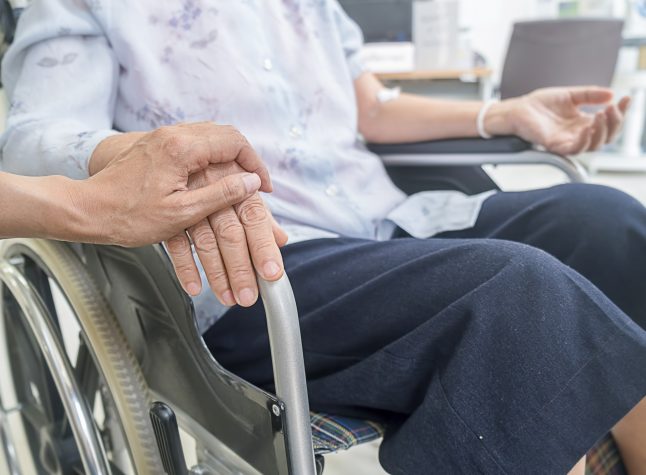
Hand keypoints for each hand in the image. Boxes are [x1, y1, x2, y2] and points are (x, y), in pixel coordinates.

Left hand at [77, 125, 265, 247]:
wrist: (88, 209)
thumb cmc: (129, 216)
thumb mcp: (182, 213)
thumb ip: (221, 194)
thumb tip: (251, 181)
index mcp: (182, 148)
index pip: (235, 142)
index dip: (255, 164)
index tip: (263, 187)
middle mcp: (173, 135)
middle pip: (225, 134)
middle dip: (246, 158)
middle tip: (256, 183)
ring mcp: (163, 137)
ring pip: (210, 136)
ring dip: (229, 157)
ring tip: (239, 182)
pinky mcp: (156, 145)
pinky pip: (194, 142)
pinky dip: (211, 156)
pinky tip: (213, 177)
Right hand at [166, 161, 287, 305]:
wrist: (165, 158)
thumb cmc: (207, 173)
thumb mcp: (238, 191)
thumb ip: (259, 215)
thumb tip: (280, 238)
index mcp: (238, 183)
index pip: (255, 218)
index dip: (264, 247)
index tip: (271, 272)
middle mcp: (215, 192)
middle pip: (230, 234)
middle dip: (241, 269)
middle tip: (248, 295)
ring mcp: (189, 203)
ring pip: (205, 242)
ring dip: (217, 274)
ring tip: (228, 297)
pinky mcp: (167, 214)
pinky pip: (175, 244)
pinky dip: (185, 268)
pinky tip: (196, 287)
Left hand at [488, 87, 630, 155]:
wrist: (518, 109)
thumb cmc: (540, 104)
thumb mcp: (570, 95)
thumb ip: (590, 95)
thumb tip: (611, 94)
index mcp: (583, 123)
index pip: (608, 123)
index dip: (620, 113)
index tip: (626, 98)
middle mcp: (577, 135)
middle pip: (606, 137)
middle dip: (614, 123)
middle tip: (612, 108)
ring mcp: (567, 142)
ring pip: (593, 146)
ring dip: (602, 131)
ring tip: (602, 114)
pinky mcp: (555, 146)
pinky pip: (574, 149)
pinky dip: (584, 140)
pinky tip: (588, 128)